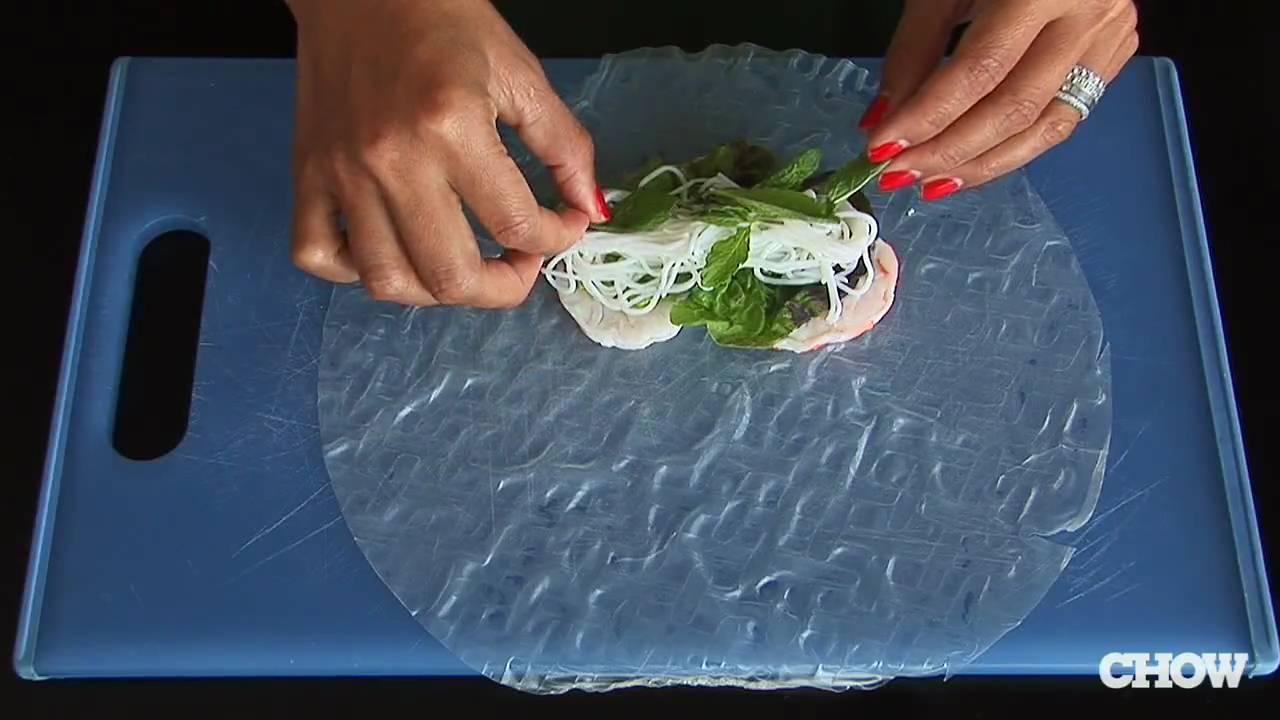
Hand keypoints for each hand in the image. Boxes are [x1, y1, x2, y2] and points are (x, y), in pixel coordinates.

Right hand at [285, 0, 607, 307]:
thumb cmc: (440, 17)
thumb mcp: (519, 73)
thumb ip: (564, 145)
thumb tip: (591, 209)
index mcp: (451, 126)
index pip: (517, 225)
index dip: (558, 239)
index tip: (566, 225)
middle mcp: (392, 160)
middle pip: (451, 276)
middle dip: (505, 288)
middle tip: (522, 264)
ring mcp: (342, 173)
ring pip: (388, 281)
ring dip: (438, 292)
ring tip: (465, 265)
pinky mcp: (307, 173)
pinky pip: (319, 254)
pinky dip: (357, 272)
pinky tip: (395, 251)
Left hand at [860, 0, 1138, 199]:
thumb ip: (914, 49)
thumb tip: (884, 119)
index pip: (980, 70)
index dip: (927, 116)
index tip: (882, 147)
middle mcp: (1089, 15)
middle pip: (1014, 107)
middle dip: (948, 151)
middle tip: (898, 175)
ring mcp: (1109, 38)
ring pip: (1045, 126)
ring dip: (981, 164)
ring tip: (930, 183)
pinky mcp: (1116, 55)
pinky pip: (1061, 119)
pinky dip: (1013, 148)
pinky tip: (971, 165)